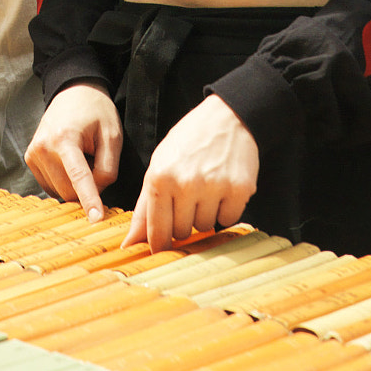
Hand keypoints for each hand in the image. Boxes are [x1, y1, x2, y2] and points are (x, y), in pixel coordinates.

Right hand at [25, 83, 122, 221]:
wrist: (73, 92)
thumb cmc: (96, 111)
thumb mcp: (112, 136)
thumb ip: (107, 168)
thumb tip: (96, 193)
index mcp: (65, 138)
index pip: (79, 177)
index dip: (89, 200)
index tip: (96, 219)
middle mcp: (43, 147)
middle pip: (68, 190)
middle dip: (88, 188)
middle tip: (97, 164)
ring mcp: (33, 153)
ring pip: (59, 191)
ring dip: (75, 185)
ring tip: (82, 158)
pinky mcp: (30, 159)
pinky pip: (51, 185)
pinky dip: (65, 181)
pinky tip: (70, 163)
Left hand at [123, 93, 258, 251]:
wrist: (226, 118)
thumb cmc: (187, 142)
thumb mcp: (158, 165)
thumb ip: (144, 206)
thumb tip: (131, 243)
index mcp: (159, 177)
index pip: (156, 229)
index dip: (159, 245)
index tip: (160, 251)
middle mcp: (185, 184)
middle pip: (181, 232)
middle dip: (182, 222)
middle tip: (187, 198)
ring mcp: (213, 187)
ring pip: (204, 227)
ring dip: (203, 215)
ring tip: (204, 189)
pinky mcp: (239, 190)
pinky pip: (228, 220)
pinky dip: (225, 210)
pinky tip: (222, 189)